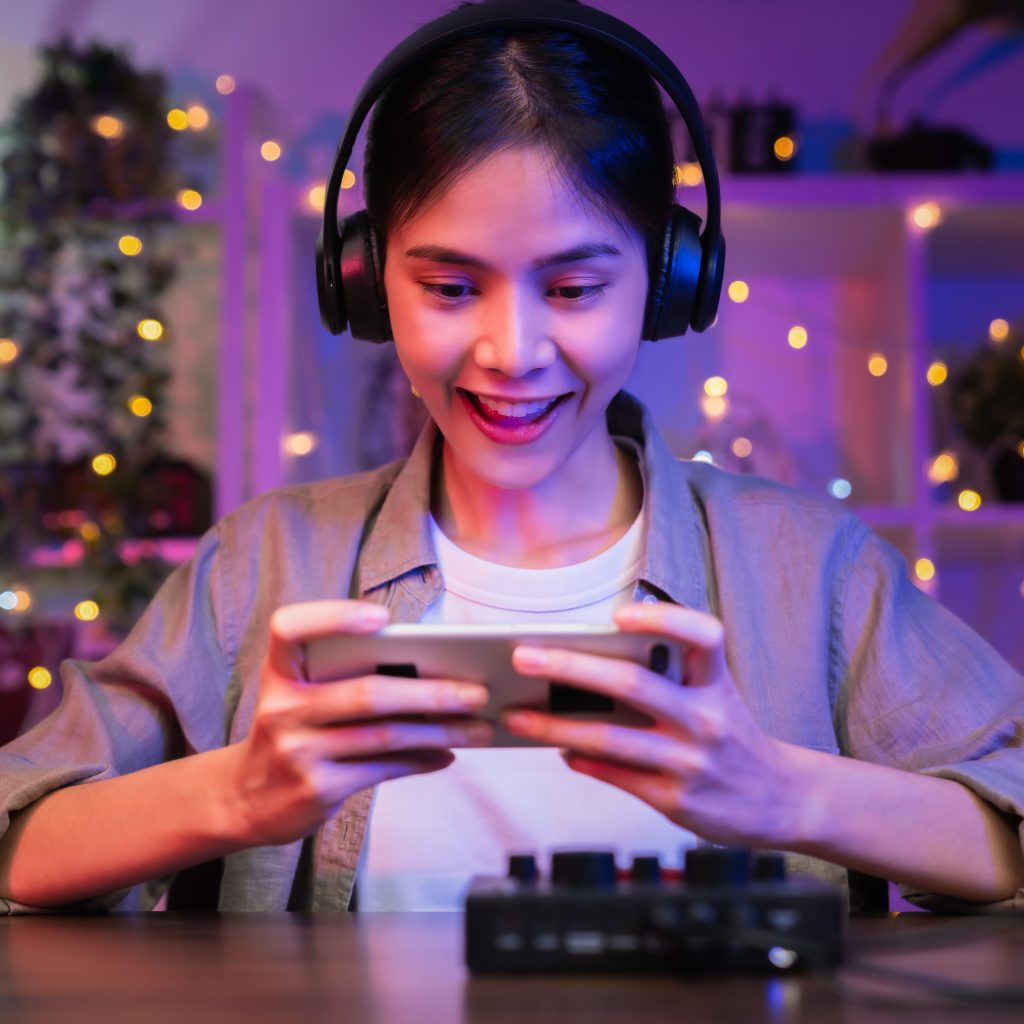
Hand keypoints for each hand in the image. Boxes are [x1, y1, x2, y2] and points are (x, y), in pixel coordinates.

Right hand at [224, 600, 492, 846]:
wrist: (246, 797)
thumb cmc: (292, 729)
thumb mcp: (299, 695)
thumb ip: (345, 677)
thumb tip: (431, 669)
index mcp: (280, 671)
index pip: (290, 628)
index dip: (333, 616)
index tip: (381, 619)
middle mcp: (282, 707)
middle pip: (368, 692)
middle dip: (432, 692)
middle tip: (478, 691)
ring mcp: (297, 750)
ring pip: (385, 735)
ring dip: (440, 731)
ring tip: (478, 727)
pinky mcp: (316, 788)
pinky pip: (383, 768)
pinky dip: (422, 759)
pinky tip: (447, 753)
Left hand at [504, 602, 801, 848]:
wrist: (779, 800)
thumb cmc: (730, 735)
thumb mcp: (716, 696)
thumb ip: (670, 678)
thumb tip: (589, 665)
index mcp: (716, 682)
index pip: (703, 635)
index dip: (662, 619)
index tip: (619, 616)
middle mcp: (705, 717)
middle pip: (632, 683)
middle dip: (570, 668)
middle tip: (522, 657)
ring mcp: (690, 760)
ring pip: (610, 737)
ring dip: (555, 727)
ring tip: (517, 717)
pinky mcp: (676, 799)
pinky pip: (616, 775)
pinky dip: (582, 761)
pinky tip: (560, 752)